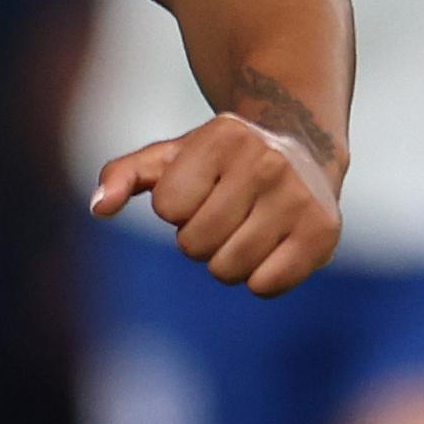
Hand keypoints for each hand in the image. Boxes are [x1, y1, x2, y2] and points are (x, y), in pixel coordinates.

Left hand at [92, 112, 343, 296]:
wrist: (302, 149)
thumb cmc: (219, 159)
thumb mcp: (169, 157)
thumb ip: (123, 175)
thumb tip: (100, 207)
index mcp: (223, 138)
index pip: (168, 208)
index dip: (175, 208)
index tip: (199, 190)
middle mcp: (267, 163)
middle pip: (195, 244)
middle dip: (197, 239)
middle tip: (222, 214)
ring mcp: (299, 197)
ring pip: (228, 269)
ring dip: (225, 261)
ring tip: (243, 231)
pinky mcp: (324, 231)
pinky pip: (267, 285)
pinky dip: (259, 280)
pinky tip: (270, 249)